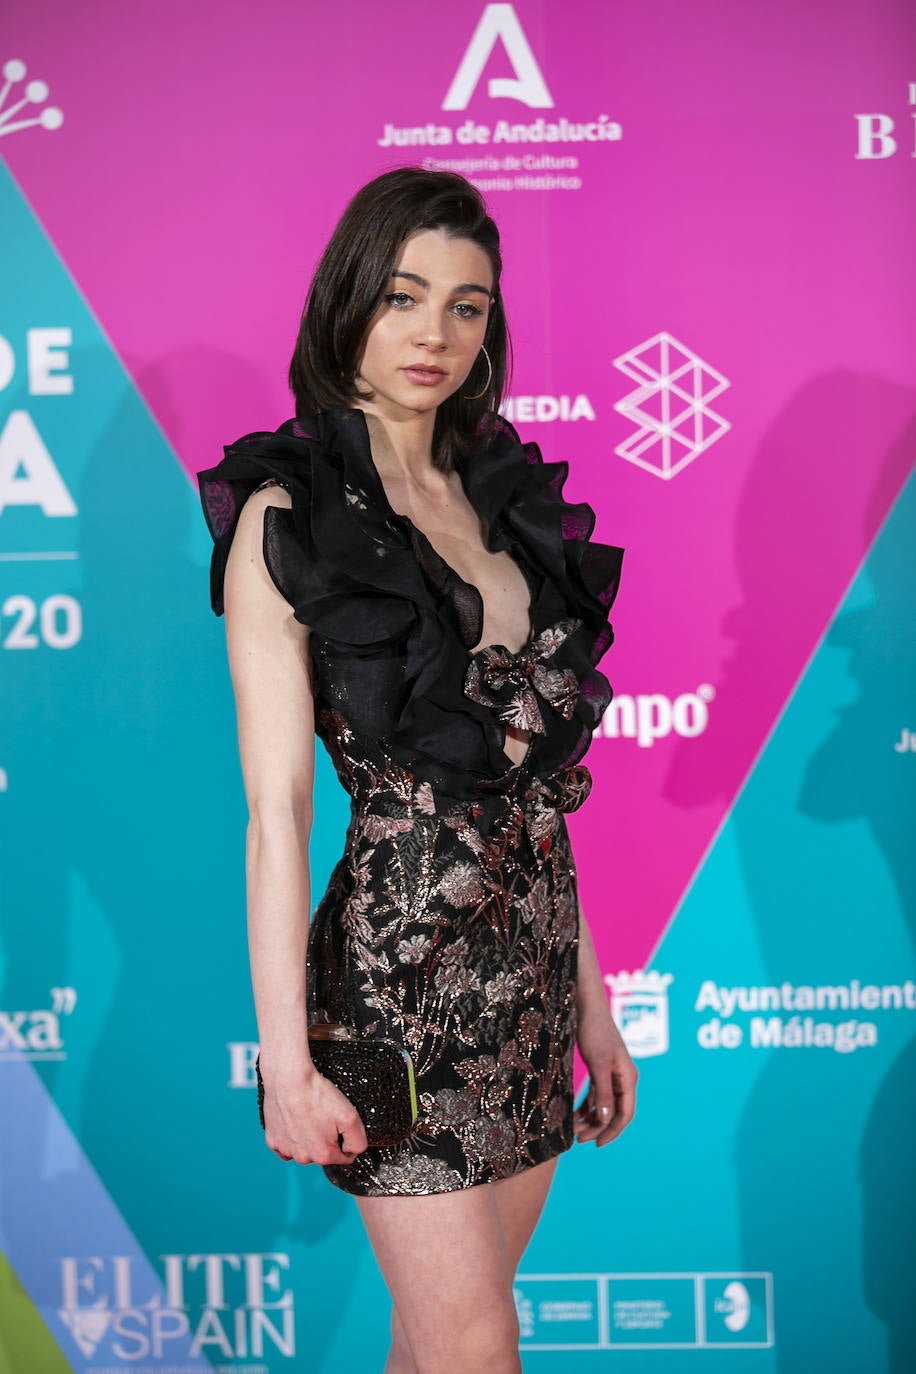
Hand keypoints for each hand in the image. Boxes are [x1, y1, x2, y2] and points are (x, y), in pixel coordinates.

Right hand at [261, 1062, 368, 1166]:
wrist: (289, 1079)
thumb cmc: (317, 1095)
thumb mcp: (351, 1116)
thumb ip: (358, 1140)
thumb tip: (355, 1151)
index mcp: (323, 1154)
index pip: (344, 1157)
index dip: (347, 1141)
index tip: (341, 1126)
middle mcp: (303, 1157)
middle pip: (323, 1153)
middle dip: (327, 1138)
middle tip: (324, 1116)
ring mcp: (286, 1150)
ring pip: (304, 1149)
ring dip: (308, 1138)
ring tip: (309, 1116)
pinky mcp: (273, 1140)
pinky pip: (287, 1145)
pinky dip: (292, 1137)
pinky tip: (295, 1121)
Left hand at [573, 1004, 637, 1146]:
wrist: (587, 1006)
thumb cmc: (595, 1032)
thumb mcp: (598, 1064)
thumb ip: (604, 1091)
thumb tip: (607, 1119)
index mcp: (628, 1078)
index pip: (625, 1113)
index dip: (613, 1131)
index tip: (597, 1144)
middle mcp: (623, 1078)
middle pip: (614, 1111)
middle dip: (598, 1128)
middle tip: (579, 1140)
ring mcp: (612, 1074)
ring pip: (604, 1105)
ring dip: (590, 1118)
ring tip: (573, 1131)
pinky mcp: (600, 1069)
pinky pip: (596, 1094)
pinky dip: (586, 1105)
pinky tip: (573, 1115)